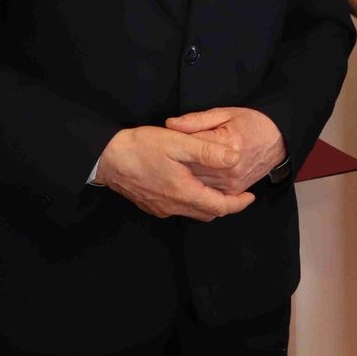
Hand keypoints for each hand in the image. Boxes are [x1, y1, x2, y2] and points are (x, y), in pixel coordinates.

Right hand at [94, 126, 254, 220]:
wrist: (106, 158)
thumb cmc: (141, 147)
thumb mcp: (178, 143)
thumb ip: (207, 151)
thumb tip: (234, 158)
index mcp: (184, 193)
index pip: (220, 207)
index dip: (239, 204)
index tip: (251, 195)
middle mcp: (173, 206)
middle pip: (208, 213)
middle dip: (226, 204)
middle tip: (237, 191)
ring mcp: (160, 208)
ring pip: (193, 211)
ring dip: (208, 202)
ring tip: (218, 187)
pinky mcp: (151, 205)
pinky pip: (178, 208)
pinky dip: (192, 200)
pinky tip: (191, 185)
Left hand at [164, 107, 286, 193]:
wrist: (277, 140)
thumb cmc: (251, 124)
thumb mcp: (225, 113)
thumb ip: (196, 120)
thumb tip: (171, 124)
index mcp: (228, 143)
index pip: (191, 146)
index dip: (175, 143)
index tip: (165, 140)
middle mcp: (230, 167)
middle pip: (191, 169)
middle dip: (176, 163)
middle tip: (166, 156)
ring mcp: (232, 182)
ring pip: (196, 184)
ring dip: (184, 177)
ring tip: (175, 167)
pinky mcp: (234, 191)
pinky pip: (208, 192)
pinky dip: (197, 186)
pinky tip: (190, 178)